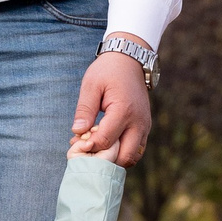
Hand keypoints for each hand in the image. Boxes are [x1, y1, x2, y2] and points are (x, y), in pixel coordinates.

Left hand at [71, 45, 151, 165]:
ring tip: (97, 149)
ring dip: (115, 159)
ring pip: (133, 158)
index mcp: (123, 111)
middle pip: (124, 157)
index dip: (89, 146)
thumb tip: (77, 132)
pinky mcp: (145, 128)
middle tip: (88, 151)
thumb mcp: (91, 85)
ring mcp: (144, 126)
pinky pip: (136, 150)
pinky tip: (107, 145)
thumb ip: (84, 110)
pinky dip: (122, 153)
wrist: (130, 60)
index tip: (76, 143)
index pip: (105, 141)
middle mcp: (138, 122)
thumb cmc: (107, 71)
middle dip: (104, 160)